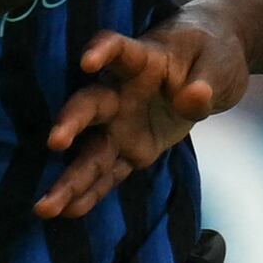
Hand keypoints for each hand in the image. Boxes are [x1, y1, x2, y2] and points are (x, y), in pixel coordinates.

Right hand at [38, 6, 251, 218]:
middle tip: (54, 142)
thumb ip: (206, 83)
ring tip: (45, 206)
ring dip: (70, 179)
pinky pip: (110, 173)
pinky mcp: (132, 150)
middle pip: (90, 105)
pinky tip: (69, 212)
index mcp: (143, 61)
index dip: (102, 51)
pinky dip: (93, 193)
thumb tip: (194, 97)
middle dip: (71, 123)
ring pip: (92, 151)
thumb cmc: (210, 55)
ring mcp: (122, 124)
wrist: (210, 70)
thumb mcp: (218, 65)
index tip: (87, 62)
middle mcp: (121, 93)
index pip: (118, 50)